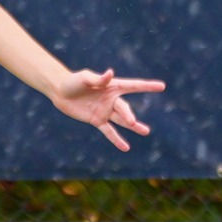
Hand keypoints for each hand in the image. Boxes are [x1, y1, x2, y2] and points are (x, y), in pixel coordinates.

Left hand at [50, 69, 164, 151]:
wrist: (59, 91)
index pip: (133, 86)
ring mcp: (105, 110)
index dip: (147, 86)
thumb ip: (98, 79)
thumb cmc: (73, 81)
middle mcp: (111, 99)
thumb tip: (110, 73)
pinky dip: (116, 140)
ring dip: (133, 126)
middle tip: (132, 122)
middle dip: (128, 115)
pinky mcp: (97, 120)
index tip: (161, 86)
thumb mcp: (85, 79)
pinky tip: (126, 148)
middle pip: (124, 108)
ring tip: (146, 131)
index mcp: (112, 86)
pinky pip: (109, 131)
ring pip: (122, 120)